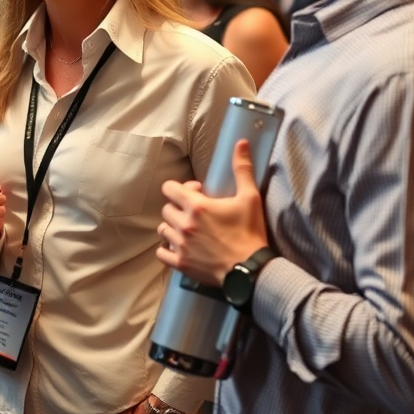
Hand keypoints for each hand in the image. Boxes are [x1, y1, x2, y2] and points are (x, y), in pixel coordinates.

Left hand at [157, 139, 267, 286]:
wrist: (252, 270)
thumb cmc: (250, 232)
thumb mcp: (250, 197)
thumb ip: (242, 169)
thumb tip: (241, 143)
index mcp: (196, 206)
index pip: (169, 188)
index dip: (182, 188)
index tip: (198, 193)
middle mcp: (184, 224)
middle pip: (166, 208)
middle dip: (178, 207)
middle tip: (195, 213)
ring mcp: (181, 245)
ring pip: (163, 229)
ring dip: (173, 227)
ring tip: (188, 230)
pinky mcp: (181, 263)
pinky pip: (162, 253)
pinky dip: (167, 249)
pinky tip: (180, 247)